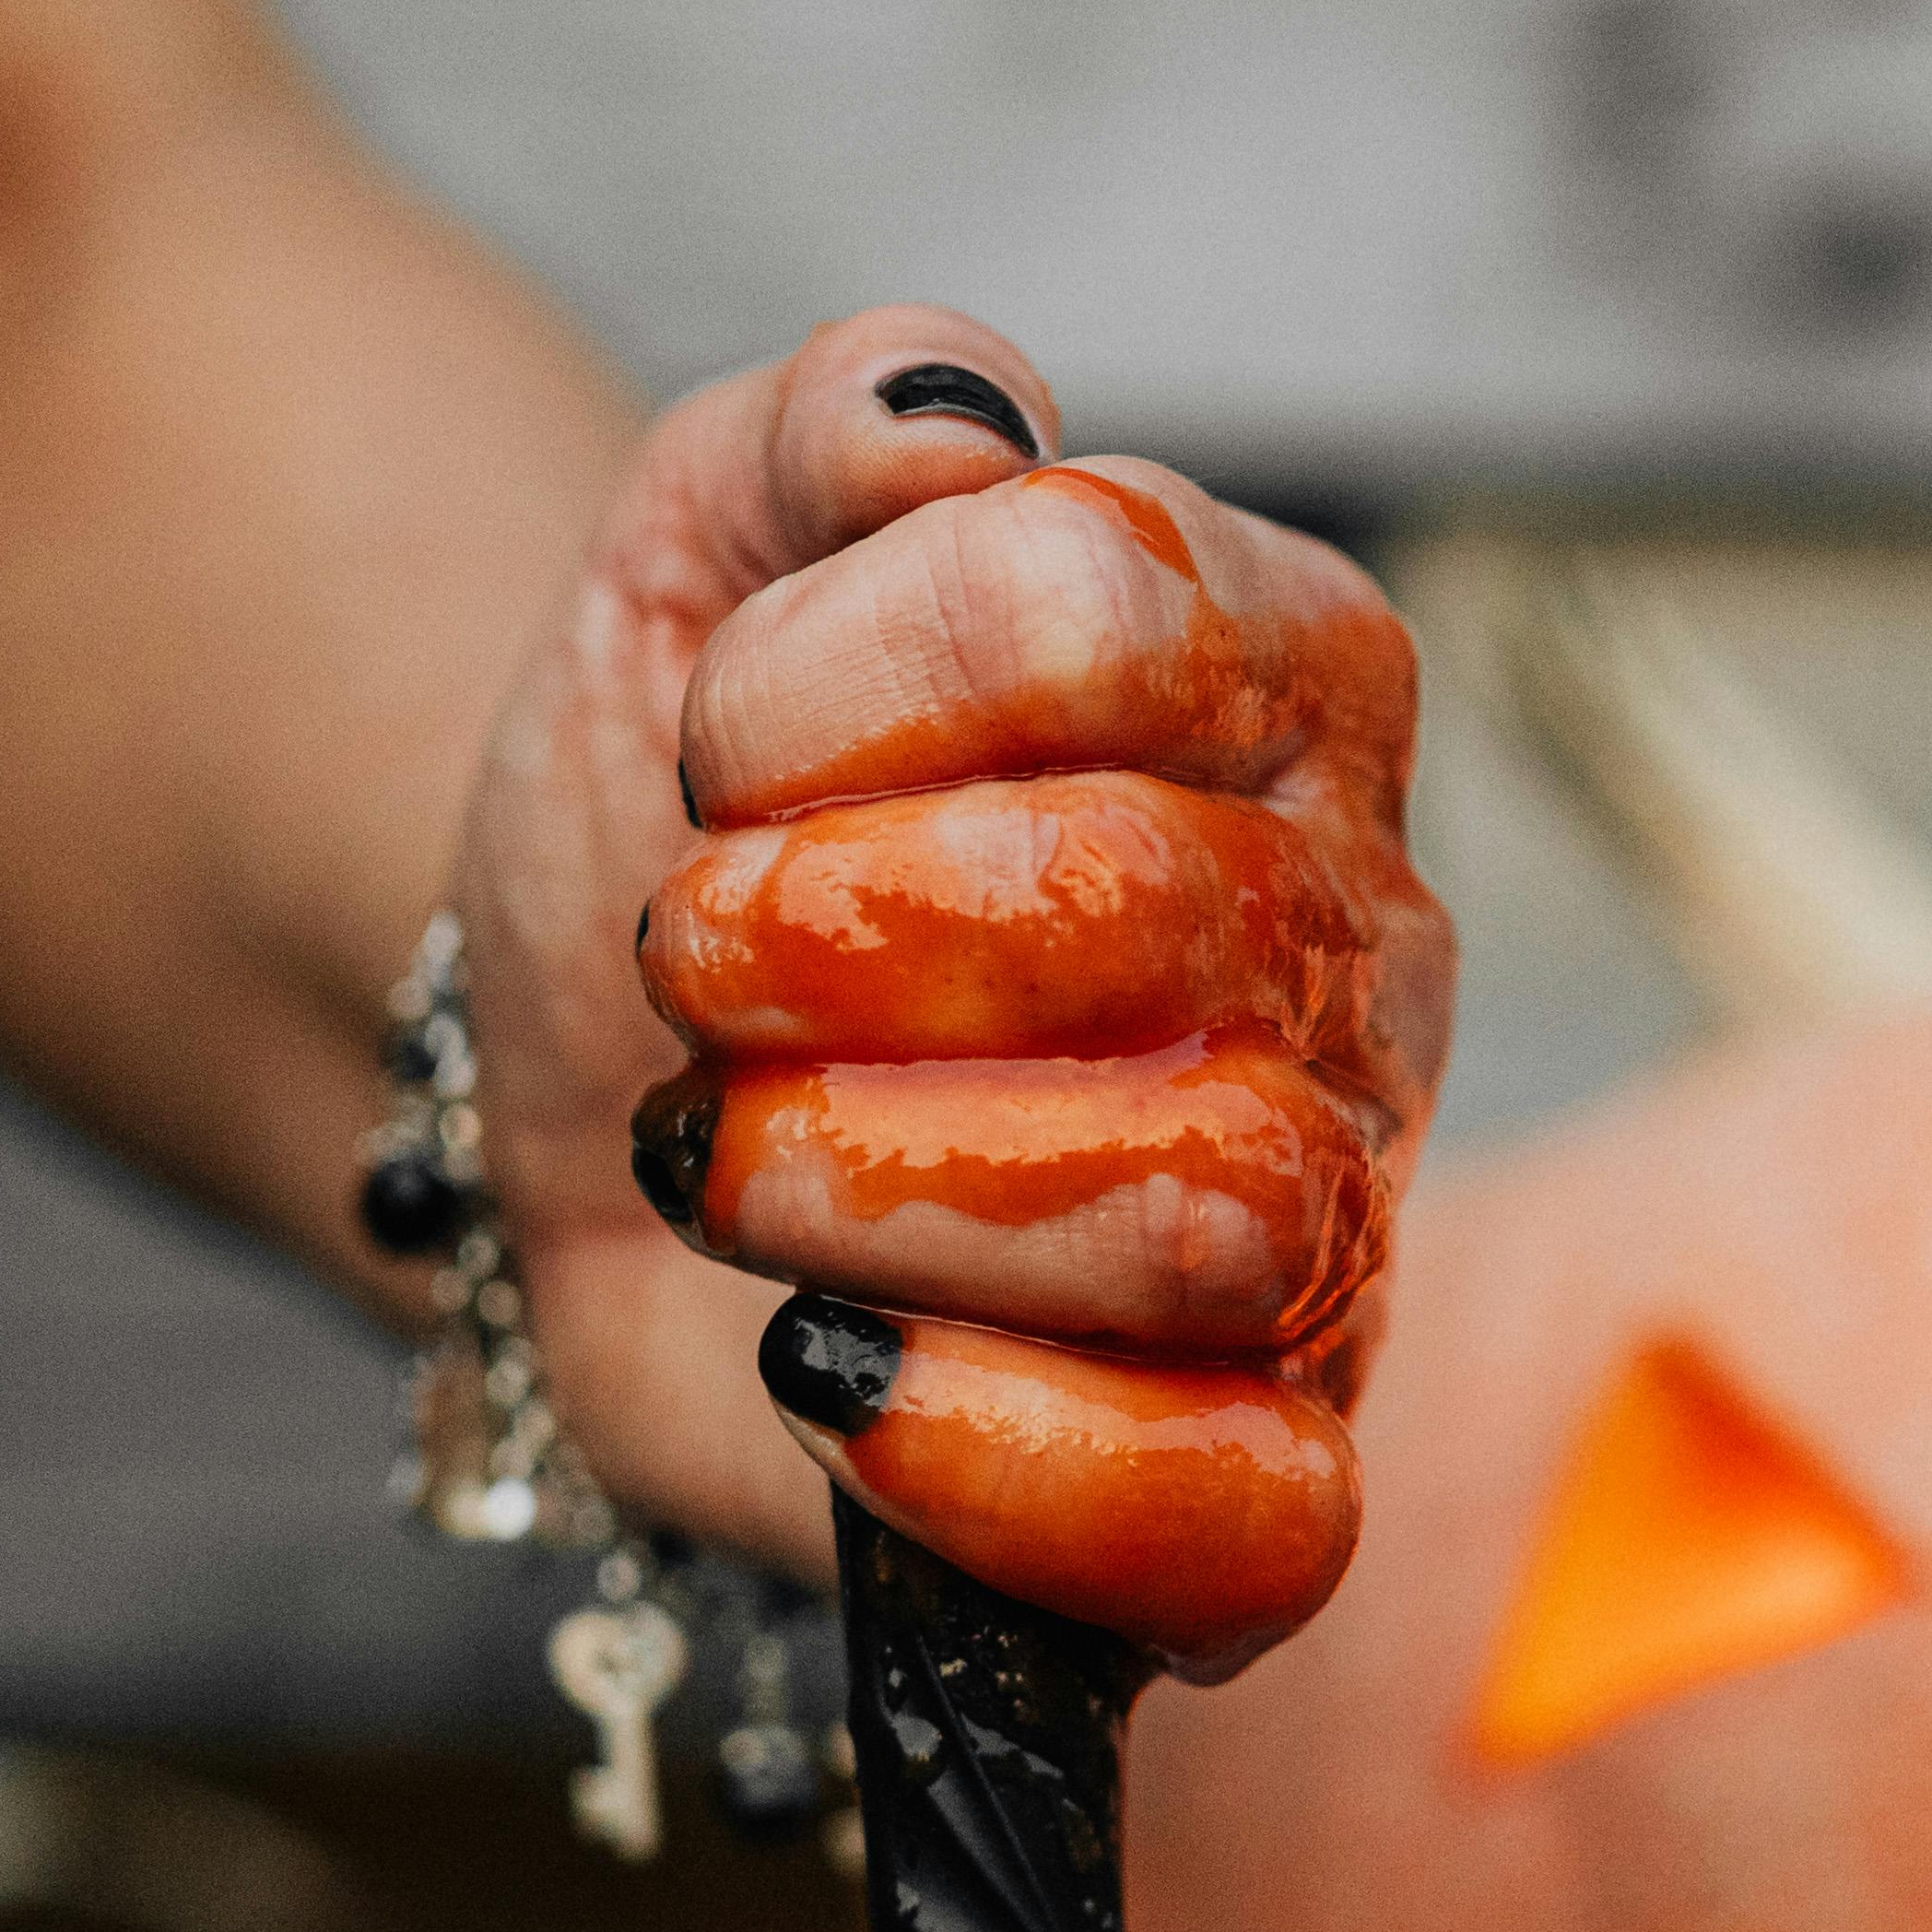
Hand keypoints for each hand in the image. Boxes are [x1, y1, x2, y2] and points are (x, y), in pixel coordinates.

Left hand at [448, 308, 1448, 1676]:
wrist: (577, 1104)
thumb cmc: (687, 831)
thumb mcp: (696, 557)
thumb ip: (823, 423)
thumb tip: (946, 422)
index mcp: (1281, 678)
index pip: (1117, 604)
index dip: (850, 671)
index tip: (711, 742)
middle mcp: (1354, 949)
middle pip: (1163, 911)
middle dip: (838, 940)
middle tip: (694, 965)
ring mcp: (1332, 1226)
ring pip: (1216, 1204)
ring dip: (879, 1180)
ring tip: (729, 1160)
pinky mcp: (1256, 1476)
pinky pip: (1250, 1509)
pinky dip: (1011, 1455)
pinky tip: (840, 1373)